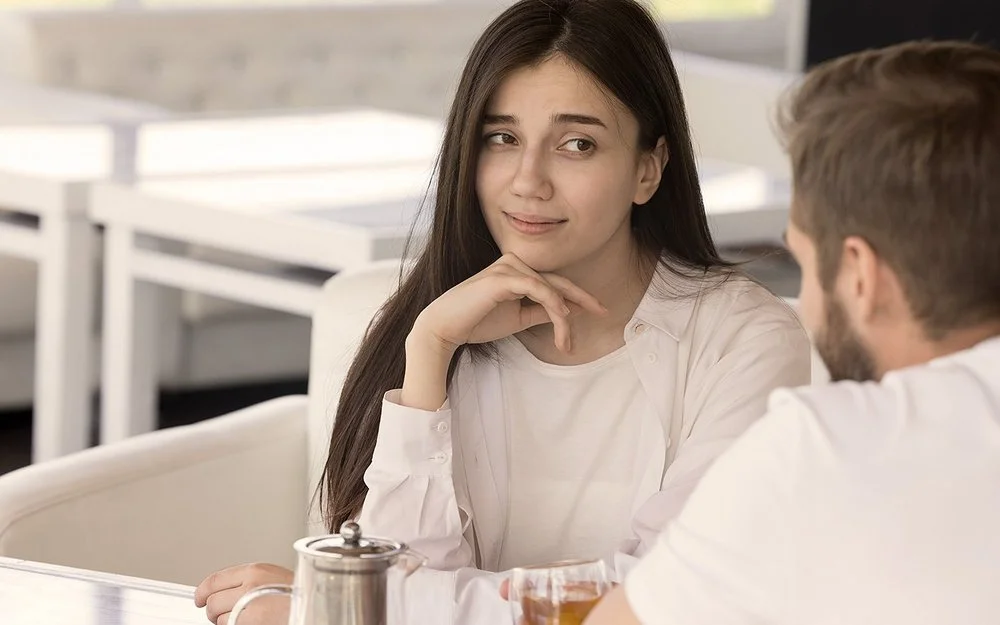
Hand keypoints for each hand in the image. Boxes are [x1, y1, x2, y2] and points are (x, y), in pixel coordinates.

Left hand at [194, 563, 293, 624]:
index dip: (201, 592)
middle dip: (213, 611)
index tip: (198, 598)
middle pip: (212, 601)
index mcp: (255, 570)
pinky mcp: (250, 622)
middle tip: (222, 614)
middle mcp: (249, 585)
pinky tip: (249, 622)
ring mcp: (249, 605)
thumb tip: (221, 590)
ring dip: (226, 621)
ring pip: (218, 618)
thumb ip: (248, 579)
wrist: (318, 603)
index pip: (214, 580)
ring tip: (243, 619)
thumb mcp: (273, 576)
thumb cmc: (300, 594)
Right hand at [413, 253, 606, 354]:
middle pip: (558, 281)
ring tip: (566, 341)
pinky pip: (537, 288)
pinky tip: (562, 317)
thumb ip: (540, 312)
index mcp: (518, 271)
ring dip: (562, 316)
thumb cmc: (478, 321)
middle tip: (603, 311)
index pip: (555, 282)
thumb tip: (566, 311)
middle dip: (583, 298)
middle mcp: (514, 263)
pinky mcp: (502, 277)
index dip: (579, 295)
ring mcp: (508, 267)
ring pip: (549, 289)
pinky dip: (552, 303)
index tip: (598, 310)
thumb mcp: (518, 318)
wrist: (446, 327)